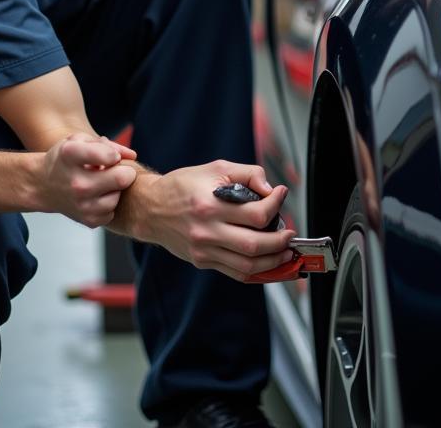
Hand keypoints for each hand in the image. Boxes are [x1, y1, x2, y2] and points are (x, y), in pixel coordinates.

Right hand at [41, 133, 137, 227]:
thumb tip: (132, 156)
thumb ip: (110, 145)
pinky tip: (97, 196)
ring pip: (119, 196)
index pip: (109, 156)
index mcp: (72, 156)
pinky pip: (113, 211)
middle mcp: (76, 183)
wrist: (43, 185)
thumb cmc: (66, 159)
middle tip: (114, 170)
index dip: (115, 155)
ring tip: (102, 183)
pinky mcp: (88, 221)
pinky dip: (109, 203)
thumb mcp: (81, 141)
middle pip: (122, 178)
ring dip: (115, 189)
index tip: (110, 157)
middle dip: (124, 172)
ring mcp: (82, 205)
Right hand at [120, 160, 296, 281]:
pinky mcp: (203, 261)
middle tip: (290, 233)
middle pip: (254, 245)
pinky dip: (257, 272)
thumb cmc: (183, 185)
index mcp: (210, 205)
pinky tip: (269, 263)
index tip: (281, 195)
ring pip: (247, 265)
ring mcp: (204, 250)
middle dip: (280, 241)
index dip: (276, 205)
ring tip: (285, 251)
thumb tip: (271, 189)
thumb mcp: (216, 168)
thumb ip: (247, 174)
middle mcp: (207, 231)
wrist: (150, 208)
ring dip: (273, 261)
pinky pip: (235, 273)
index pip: (255, 214)